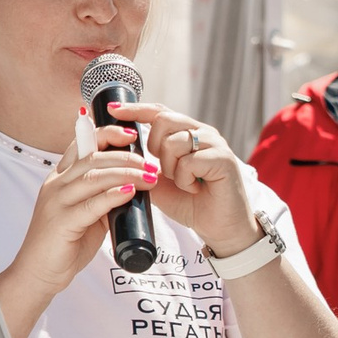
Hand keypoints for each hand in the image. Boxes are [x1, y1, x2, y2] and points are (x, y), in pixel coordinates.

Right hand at [0, 113, 156, 307]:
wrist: (39, 273)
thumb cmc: (65, 244)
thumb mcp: (88, 214)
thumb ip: (104, 197)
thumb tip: (132, 187)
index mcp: (61, 178)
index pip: (82, 144)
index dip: (106, 134)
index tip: (131, 135)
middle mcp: (56, 184)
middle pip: (92, 157)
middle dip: (124, 156)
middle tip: (149, 163)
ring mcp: (56, 202)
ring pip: (93, 176)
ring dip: (125, 173)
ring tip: (149, 177)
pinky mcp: (61, 222)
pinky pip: (91, 203)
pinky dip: (113, 195)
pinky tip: (130, 191)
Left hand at [103, 100, 257, 252]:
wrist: (219, 229)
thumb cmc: (191, 204)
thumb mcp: (158, 181)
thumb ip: (143, 163)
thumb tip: (118, 149)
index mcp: (189, 133)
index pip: (159, 112)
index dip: (136, 109)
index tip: (113, 109)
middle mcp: (204, 133)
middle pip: (163, 120)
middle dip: (154, 147)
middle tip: (166, 171)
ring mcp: (216, 144)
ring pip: (174, 142)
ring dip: (170, 169)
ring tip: (184, 183)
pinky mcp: (224, 159)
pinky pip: (188, 162)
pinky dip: (185, 180)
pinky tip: (194, 190)